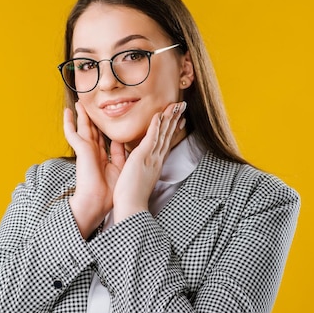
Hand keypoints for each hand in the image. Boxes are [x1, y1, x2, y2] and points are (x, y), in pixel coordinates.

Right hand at [63, 102, 124, 237]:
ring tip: (78, 103)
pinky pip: (72, 133)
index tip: (104, 118)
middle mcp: (92, 151)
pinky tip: (67, 112)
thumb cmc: (109, 191)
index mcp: (101, 157)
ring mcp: (85, 150)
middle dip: (89, 118)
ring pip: (82, 127)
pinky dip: (68, 122)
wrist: (97, 201)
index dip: (102, 128)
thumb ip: (119, 153)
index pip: (101, 138)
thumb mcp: (119, 167)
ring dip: (80, 115)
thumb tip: (121, 140)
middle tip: (87, 105)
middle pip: (91, 130)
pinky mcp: (81, 149)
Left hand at [112, 101, 186, 222]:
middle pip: (167, 135)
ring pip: (162, 134)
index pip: (165, 143)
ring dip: (169, 117)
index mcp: (155, 164)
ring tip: (176, 104)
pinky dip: (155, 125)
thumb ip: (136, 165)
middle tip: (182, 105)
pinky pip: (151, 138)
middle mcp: (156, 159)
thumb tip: (133, 159)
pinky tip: (159, 114)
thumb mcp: (136, 177)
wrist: (132, 207)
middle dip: (175, 118)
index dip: (171, 129)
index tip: (178, 118)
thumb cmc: (131, 196)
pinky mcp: (143, 158)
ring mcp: (151, 158)